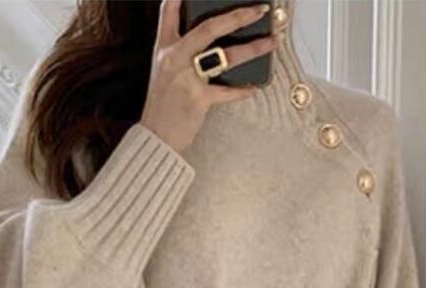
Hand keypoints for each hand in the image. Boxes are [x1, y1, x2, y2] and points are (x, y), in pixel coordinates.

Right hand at [141, 1, 274, 152]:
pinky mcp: (198, 99)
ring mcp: (187, 77)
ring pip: (225, 56)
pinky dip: (242, 90)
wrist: (155, 136)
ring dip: (252, 48)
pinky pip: (227, 91)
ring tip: (271, 43)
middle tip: (259, 11)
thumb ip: (181, 53)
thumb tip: (209, 42)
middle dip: (237, 17)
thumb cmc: (162, 105)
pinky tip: (255, 87)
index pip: (168, 12)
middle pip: (209, 28)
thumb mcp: (164, 71)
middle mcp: (175, 58)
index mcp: (164, 48)